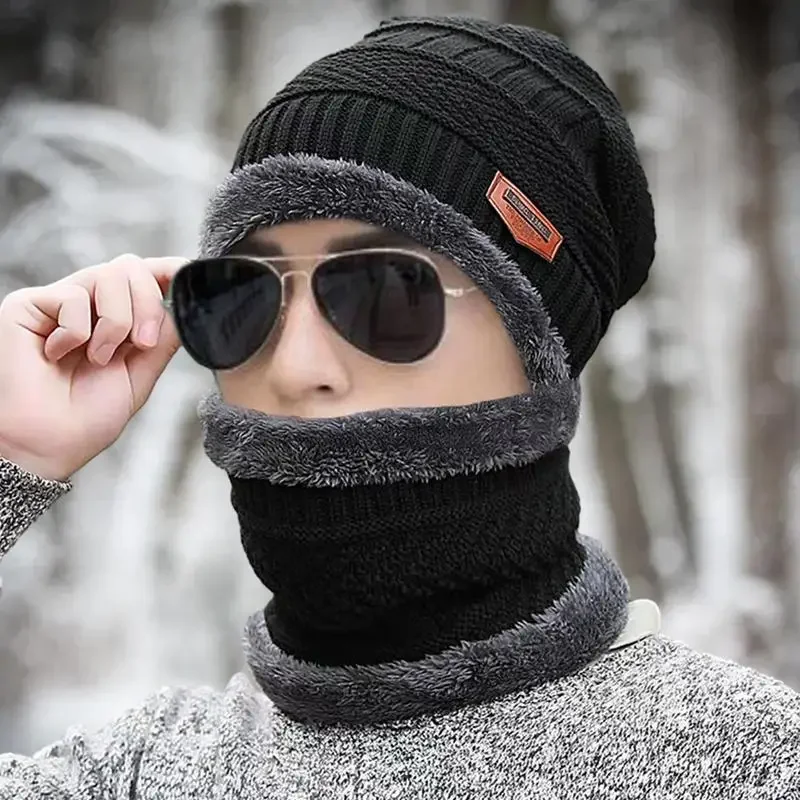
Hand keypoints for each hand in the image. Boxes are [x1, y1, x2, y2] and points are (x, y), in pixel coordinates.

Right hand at [0, 255, 186, 480]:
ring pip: (109, 274)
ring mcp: (60, 302)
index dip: (169, 269)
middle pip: (131, 266)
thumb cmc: (85, 419)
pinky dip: (76, 331)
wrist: (45, 445)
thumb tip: (184, 305)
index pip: (146, 277)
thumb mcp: (140, 376)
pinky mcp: (29, 304)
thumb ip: (162, 339)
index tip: (187, 278)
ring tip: (98, 357)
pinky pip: (73, 297)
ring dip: (116, 322)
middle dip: (148, 303)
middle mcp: (90, 305)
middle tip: (143, 344)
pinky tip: (58, 354)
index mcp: (118, 320)